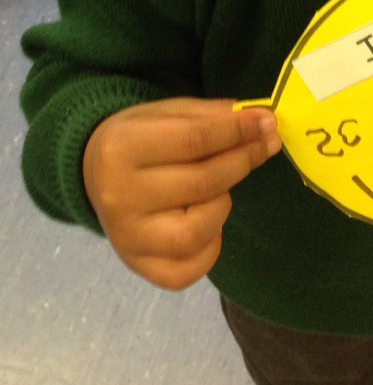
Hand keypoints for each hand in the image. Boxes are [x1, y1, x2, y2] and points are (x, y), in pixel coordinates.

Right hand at [83, 97, 280, 289]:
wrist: (92, 172)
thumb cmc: (139, 137)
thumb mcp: (167, 112)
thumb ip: (211, 116)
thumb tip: (260, 121)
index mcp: (122, 148)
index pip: (195, 140)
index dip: (239, 131)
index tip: (269, 122)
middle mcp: (120, 196)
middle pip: (203, 183)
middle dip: (244, 161)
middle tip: (267, 145)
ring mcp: (126, 238)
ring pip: (196, 231)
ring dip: (223, 206)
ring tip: (221, 189)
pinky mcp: (136, 265)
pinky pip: (185, 272)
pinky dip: (209, 250)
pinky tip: (211, 225)